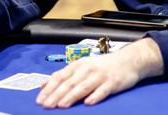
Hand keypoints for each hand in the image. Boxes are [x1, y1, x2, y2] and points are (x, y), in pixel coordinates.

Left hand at [36, 38, 163, 108]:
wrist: (127, 61)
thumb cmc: (102, 67)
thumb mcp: (82, 67)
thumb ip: (65, 76)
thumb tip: (44, 86)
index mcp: (78, 65)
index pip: (60, 77)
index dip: (49, 88)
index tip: (40, 100)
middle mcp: (87, 69)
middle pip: (69, 83)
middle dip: (57, 95)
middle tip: (47, 105)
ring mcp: (100, 76)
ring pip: (83, 87)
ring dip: (72, 96)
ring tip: (62, 105)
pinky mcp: (112, 82)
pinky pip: (103, 90)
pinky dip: (95, 96)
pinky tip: (89, 102)